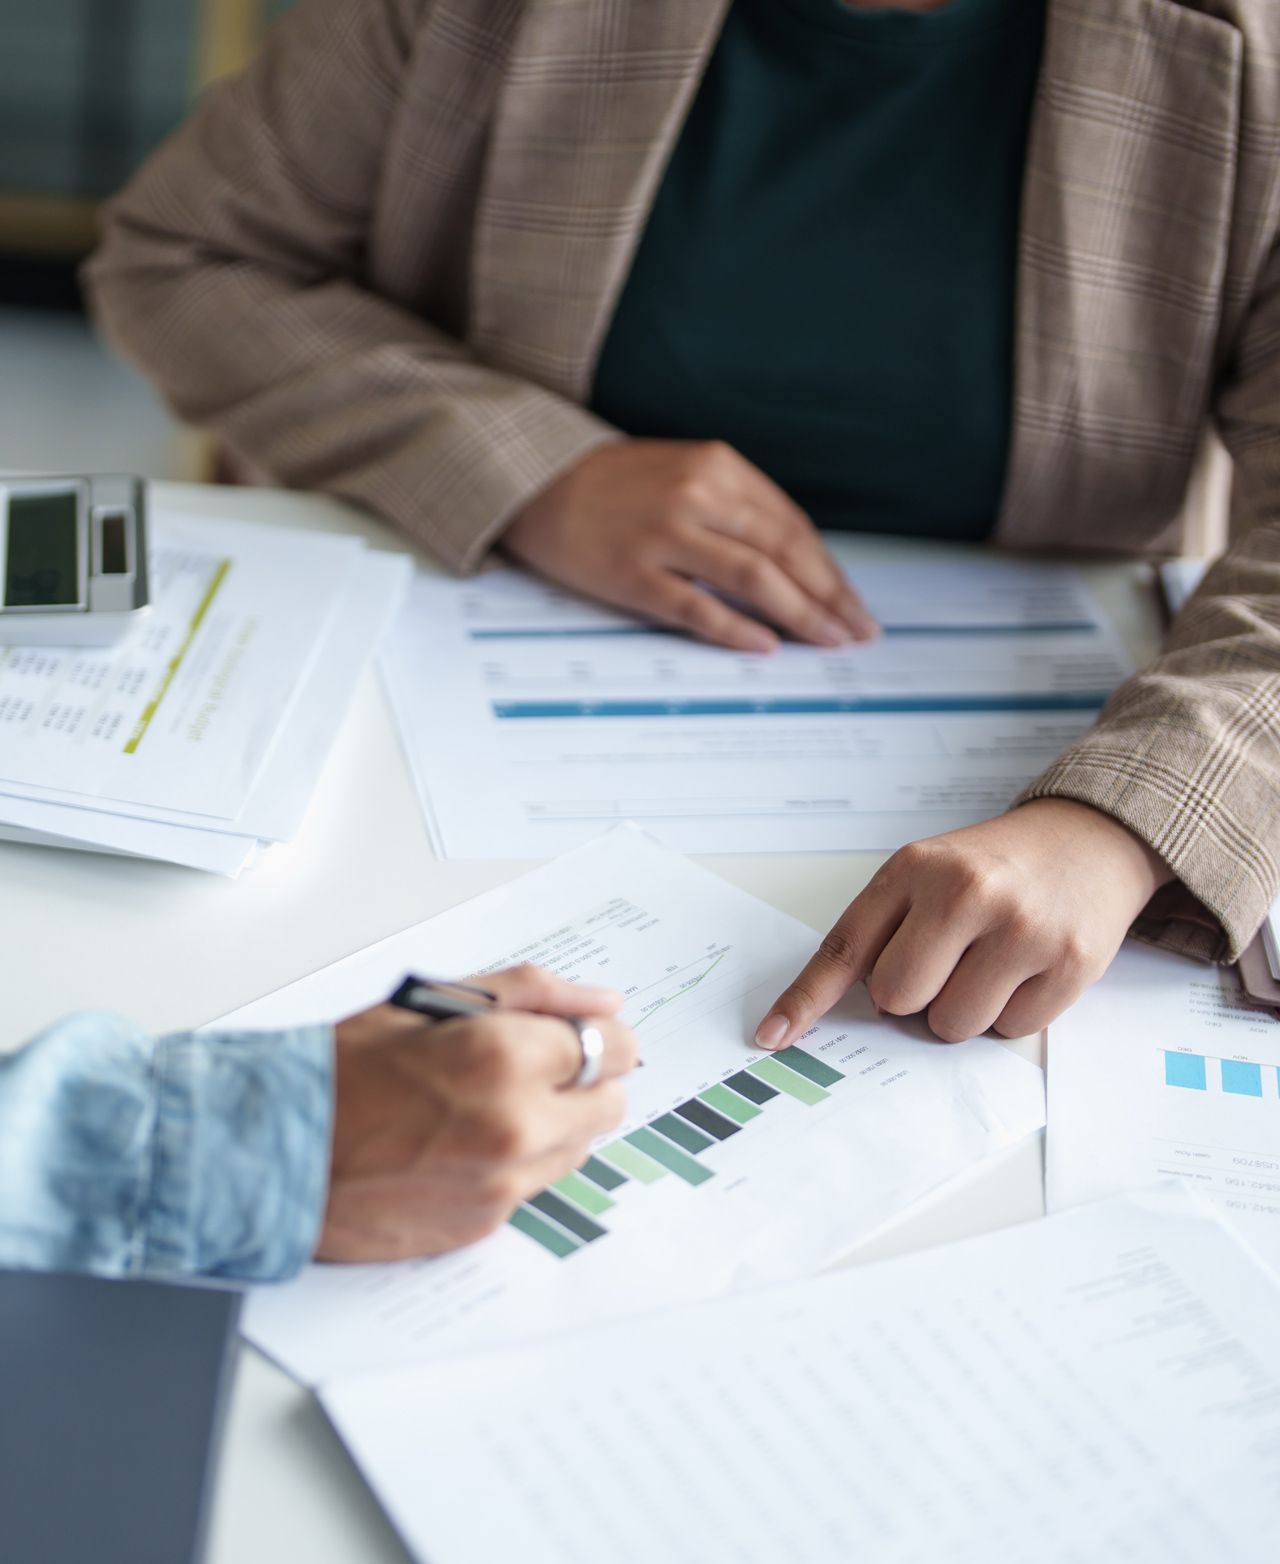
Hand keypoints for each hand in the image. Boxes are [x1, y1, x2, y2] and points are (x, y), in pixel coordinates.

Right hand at [317, 964, 636, 1261]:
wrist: (272, 1154)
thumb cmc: (341, 1070)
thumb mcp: (433, 1004)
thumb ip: (530, 995)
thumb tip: (603, 1002)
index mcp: (505, 1058)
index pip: (611, 1045)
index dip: (593, 1033)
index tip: (577, 1033)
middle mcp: (517, 1127)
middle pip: (610, 1101)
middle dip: (582, 1078)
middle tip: (532, 1066)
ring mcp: (503, 1185)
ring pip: (579, 1147)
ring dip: (555, 1122)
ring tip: (489, 1104)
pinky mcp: (484, 1226)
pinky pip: (533, 1187)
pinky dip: (515, 1163)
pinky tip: (463, 1144)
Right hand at [503, 439, 876, 651]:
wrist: (535, 482)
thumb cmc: (616, 484)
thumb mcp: (685, 471)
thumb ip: (736, 508)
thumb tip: (794, 564)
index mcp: (717, 466)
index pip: (792, 526)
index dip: (829, 570)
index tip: (852, 602)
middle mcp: (697, 495)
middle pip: (784, 552)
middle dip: (829, 597)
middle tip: (857, 632)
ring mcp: (664, 535)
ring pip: (752, 579)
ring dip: (800, 614)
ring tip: (828, 642)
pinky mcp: (633, 573)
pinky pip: (697, 608)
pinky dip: (736, 629)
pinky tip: (766, 647)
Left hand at [756, 799, 1174, 1046]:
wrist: (1088, 840)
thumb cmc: (992, 867)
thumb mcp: (928, 873)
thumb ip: (885, 929)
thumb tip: (841, 1010)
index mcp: (915, 868)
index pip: (846, 948)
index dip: (805, 999)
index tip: (771, 1036)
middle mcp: (966, 892)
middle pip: (897, 999)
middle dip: (912, 997)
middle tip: (944, 962)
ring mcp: (1022, 928)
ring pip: (952, 1025)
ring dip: (963, 1010)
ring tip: (990, 961)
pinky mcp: (1069, 962)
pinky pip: (1010, 1030)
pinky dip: (1012, 1012)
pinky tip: (1026, 968)